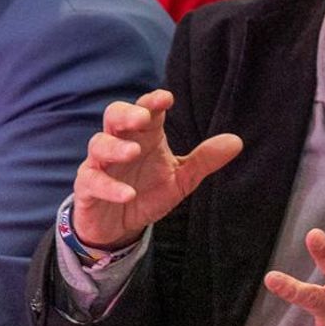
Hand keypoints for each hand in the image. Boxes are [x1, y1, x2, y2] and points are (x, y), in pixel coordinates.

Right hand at [71, 90, 241, 250]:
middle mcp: (121, 144)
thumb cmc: (147, 192)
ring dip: (115, 147)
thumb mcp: (181, 178)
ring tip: (134, 152)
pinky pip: (92, 181)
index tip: (167, 98)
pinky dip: (110, 187)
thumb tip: (237, 141)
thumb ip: (204, 160)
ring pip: (99, 144)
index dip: (153, 102)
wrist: (120, 226)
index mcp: (145, 137)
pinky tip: (128, 194)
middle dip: (127, 114)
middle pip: (114, 117)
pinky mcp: (87, 187)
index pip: (146, 111)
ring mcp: (101, 164)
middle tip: (143, 118)